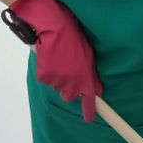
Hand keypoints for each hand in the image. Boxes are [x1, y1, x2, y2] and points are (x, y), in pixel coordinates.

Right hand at [8, 0, 102, 121]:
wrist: (53, 24)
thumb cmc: (72, 35)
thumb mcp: (87, 54)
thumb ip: (91, 75)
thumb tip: (98, 90)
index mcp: (86, 77)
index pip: (89, 101)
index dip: (89, 111)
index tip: (89, 119)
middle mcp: (73, 83)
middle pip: (68, 95)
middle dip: (68, 87)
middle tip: (66, 68)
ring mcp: (59, 80)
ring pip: (56, 85)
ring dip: (56, 74)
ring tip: (57, 56)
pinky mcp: (44, 75)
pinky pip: (45, 77)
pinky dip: (45, 68)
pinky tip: (47, 55)